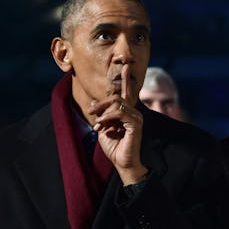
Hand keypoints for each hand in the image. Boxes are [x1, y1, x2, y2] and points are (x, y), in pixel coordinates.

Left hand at [89, 65, 148, 184]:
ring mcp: (136, 118)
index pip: (127, 92)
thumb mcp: (103, 127)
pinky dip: (108, 117)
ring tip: (98, 124)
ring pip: (117, 104)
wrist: (121, 163)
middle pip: (117, 97)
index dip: (126, 79)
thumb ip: (100, 114)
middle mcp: (134, 112)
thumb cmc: (114, 147)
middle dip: (102, 103)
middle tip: (91, 112)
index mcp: (127, 112)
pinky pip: (120, 113)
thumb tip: (94, 102)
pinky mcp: (136, 124)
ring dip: (104, 113)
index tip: (125, 66)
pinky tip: (103, 125)